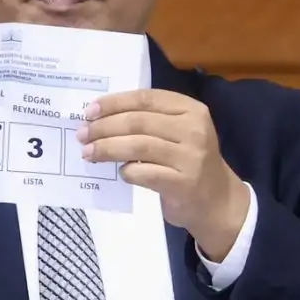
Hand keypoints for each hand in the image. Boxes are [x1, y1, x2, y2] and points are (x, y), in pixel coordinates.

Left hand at [79, 89, 250, 259]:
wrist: (216, 200)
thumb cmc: (188, 161)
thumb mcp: (177, 132)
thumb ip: (148, 120)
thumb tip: (98, 117)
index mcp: (191, 110)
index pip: (145, 99)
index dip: (113, 103)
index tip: (89, 112)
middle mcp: (194, 130)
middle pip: (137, 122)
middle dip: (104, 127)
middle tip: (83, 135)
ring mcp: (191, 157)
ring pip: (138, 145)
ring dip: (107, 148)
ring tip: (88, 153)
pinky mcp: (183, 183)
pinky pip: (143, 173)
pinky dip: (126, 171)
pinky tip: (120, 173)